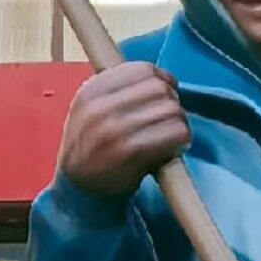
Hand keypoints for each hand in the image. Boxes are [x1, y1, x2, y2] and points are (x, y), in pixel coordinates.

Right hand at [58, 63, 189, 197]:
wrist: (78, 191)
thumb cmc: (92, 149)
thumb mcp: (90, 111)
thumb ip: (118, 91)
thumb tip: (162, 78)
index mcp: (91, 92)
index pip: (141, 69)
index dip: (162, 79)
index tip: (167, 92)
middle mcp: (100, 108)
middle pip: (159, 88)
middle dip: (173, 102)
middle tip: (171, 120)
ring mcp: (114, 129)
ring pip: (171, 109)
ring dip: (180, 123)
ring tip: (171, 137)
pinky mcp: (130, 152)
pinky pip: (174, 133)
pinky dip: (182, 140)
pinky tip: (173, 149)